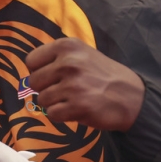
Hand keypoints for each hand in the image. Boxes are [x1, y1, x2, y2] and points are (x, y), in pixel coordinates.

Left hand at [26, 37, 144, 131]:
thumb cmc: (103, 75)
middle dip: (46, 89)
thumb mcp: (81, 54)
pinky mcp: (78, 106)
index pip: (31, 61)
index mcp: (67, 46)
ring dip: (54, 103)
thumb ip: (56, 58)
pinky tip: (75, 110)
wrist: (132, 97)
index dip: (39, 71)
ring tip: (73, 99)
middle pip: (33, 81)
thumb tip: (28, 73)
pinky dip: (61, 115)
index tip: (52, 76)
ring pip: (42, 99)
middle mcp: (68, 62)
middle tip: (65, 90)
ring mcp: (73, 85)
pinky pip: (52, 114)